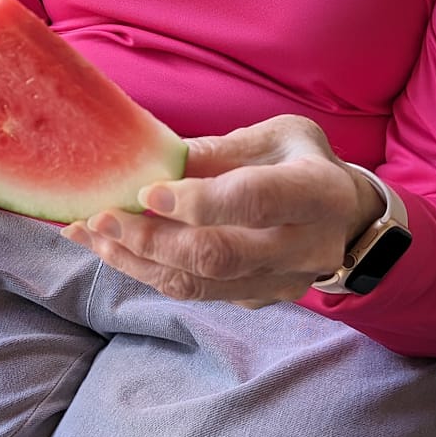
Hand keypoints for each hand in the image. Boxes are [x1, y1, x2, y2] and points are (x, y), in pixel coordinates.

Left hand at [61, 115, 383, 308]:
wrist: (347, 219)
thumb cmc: (303, 163)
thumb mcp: (277, 136)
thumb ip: (222, 149)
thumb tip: (157, 155)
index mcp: (316, 192)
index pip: (254, 201)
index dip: (198, 201)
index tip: (146, 192)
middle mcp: (304, 247)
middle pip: (219, 255)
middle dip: (151, 239)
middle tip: (99, 218)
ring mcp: (281, 283)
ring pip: (199, 284)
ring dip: (136, 261)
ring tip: (88, 234)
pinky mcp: (257, 300)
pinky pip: (195, 293)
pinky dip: (147, 271)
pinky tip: (111, 248)